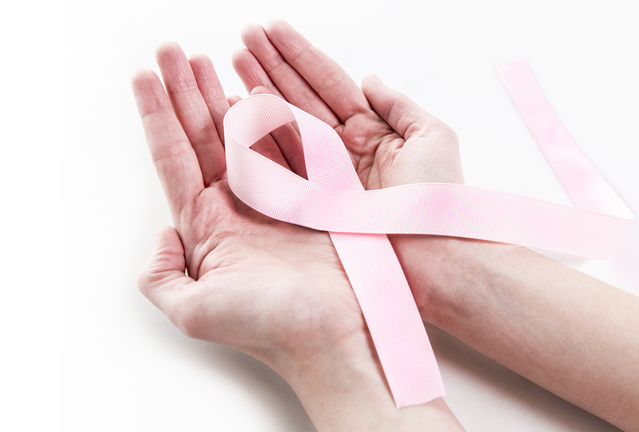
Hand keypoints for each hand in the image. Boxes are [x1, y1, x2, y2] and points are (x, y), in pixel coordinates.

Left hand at [131, 42, 365, 371]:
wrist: (337, 335)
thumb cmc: (270, 328)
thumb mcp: (195, 312)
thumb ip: (161, 276)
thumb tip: (160, 237)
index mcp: (207, 229)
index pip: (174, 159)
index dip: (157, 116)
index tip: (144, 76)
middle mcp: (238, 209)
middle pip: (203, 137)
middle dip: (185, 91)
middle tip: (172, 52)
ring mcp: (277, 198)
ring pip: (244, 134)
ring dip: (224, 95)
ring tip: (207, 61)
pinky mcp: (313, 194)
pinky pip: (290, 144)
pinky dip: (275, 115)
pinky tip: (258, 89)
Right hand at [232, 20, 463, 189]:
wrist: (436, 250)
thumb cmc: (440, 196)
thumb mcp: (431, 137)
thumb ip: (398, 104)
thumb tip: (369, 78)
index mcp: (370, 129)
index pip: (328, 82)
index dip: (300, 54)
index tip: (272, 28)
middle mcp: (342, 148)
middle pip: (300, 96)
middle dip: (272, 65)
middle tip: (245, 35)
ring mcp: (324, 173)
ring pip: (285, 122)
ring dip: (260, 91)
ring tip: (235, 61)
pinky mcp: (311, 199)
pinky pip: (279, 161)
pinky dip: (258, 135)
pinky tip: (239, 107)